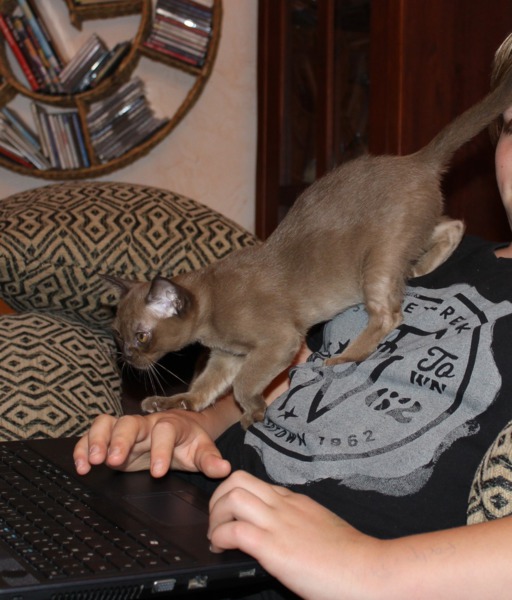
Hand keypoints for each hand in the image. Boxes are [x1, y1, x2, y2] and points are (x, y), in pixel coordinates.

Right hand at [73, 410, 231, 478]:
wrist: (179, 428)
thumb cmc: (188, 441)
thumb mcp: (201, 450)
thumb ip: (210, 460)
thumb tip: (224, 469)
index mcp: (169, 425)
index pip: (164, 433)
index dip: (160, 450)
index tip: (157, 472)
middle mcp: (145, 424)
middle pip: (130, 424)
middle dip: (121, 441)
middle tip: (115, 460)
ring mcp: (125, 429)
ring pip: (107, 424)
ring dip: (97, 440)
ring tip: (93, 460)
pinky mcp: (110, 437)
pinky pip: (92, 435)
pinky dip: (83, 447)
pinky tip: (81, 465)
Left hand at [208, 471, 377, 599]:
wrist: (371, 571)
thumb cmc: (351, 558)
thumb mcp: (321, 529)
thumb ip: (299, 525)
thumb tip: (282, 537)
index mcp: (295, 501)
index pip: (255, 483)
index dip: (234, 496)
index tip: (230, 515)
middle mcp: (284, 505)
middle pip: (238, 479)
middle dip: (218, 498)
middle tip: (216, 522)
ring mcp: (279, 523)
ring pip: (232, 496)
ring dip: (215, 515)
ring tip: (216, 536)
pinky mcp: (275, 547)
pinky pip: (235, 530)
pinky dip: (220, 536)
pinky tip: (221, 549)